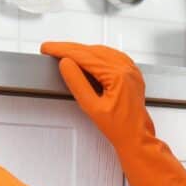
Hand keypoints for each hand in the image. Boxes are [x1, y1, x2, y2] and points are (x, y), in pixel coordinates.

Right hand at [40, 41, 185, 185]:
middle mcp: (126, 68)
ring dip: (82, 50)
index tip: (48, 48)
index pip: (85, 56)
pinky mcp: (130, 72)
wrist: (136, 137)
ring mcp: (130, 69)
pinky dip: (95, 54)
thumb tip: (66, 64)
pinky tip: (86, 56)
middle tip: (51, 49)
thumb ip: (78, 83)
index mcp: (118, 75)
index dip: (63, 50)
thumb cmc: (118, 127)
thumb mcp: (92, 107)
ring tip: (64, 52)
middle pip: (92, 50)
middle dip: (69, 48)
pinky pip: (111, 56)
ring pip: (101, 51)